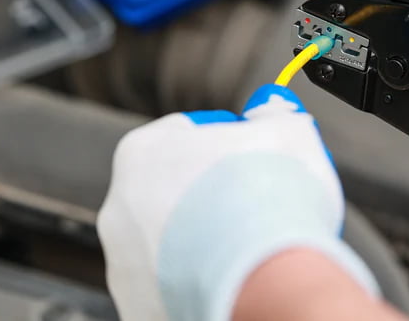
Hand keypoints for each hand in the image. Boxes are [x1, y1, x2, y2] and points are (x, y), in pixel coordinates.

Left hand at [97, 84, 378, 320]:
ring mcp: (125, 265)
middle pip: (170, 191)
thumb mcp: (289, 131)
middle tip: (255, 203)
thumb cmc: (272, 202)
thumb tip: (271, 108)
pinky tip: (235, 278)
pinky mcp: (139, 309)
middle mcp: (120, 209)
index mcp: (143, 153)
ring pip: (169, 244)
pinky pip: (171, 287)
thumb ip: (273, 113)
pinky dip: (199, 282)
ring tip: (249, 247)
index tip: (250, 154)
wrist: (269, 278)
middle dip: (208, 194)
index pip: (181, 134)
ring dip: (201, 241)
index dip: (223, 141)